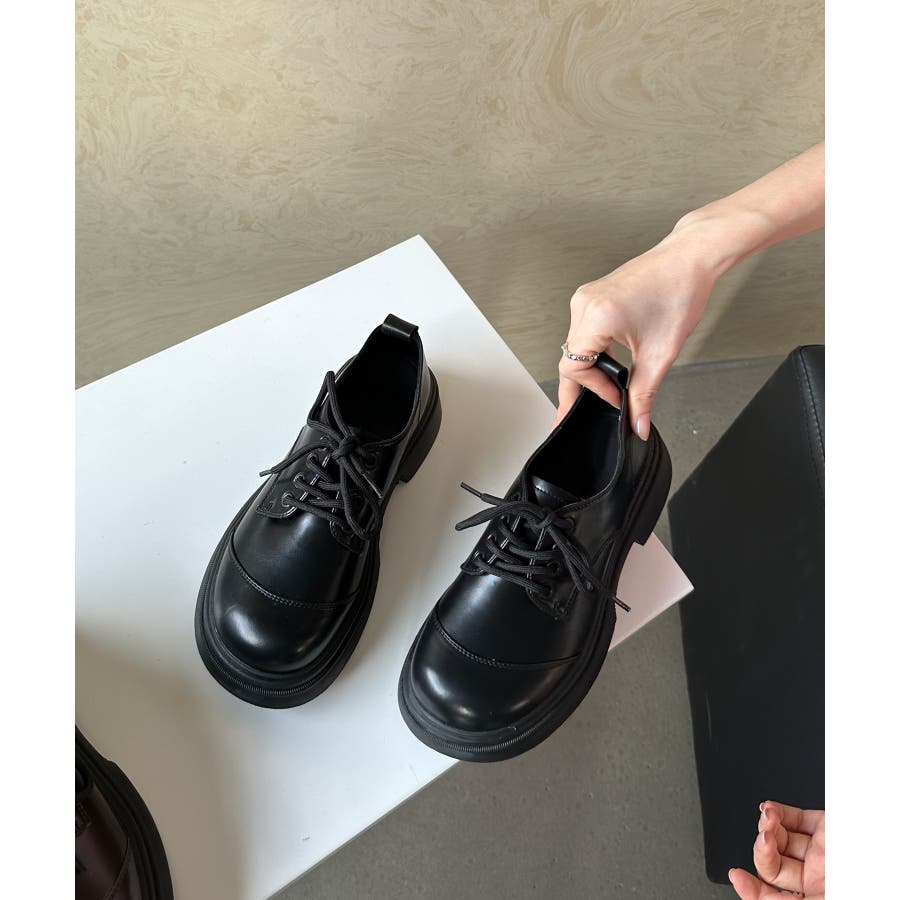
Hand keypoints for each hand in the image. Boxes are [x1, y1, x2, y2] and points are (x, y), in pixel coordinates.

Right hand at [555, 141, 824, 434]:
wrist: (691, 257)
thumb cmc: (680, 290)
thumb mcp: (661, 353)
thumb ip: (644, 394)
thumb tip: (636, 423)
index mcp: (597, 316)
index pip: (574, 368)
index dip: (593, 391)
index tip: (615, 401)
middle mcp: (585, 304)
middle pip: (569, 359)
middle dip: (581, 388)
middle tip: (577, 414)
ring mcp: (586, 297)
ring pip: (575, 347)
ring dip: (588, 370)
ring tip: (604, 390)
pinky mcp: (593, 296)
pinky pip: (583, 332)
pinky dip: (593, 352)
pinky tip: (608, 366)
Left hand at [729, 801, 824, 898]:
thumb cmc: (875, 889)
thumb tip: (755, 894)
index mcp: (817, 899)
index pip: (775, 897)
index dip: (752, 889)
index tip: (736, 875)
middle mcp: (818, 879)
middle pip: (775, 863)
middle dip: (762, 848)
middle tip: (765, 839)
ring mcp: (821, 853)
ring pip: (781, 838)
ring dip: (767, 826)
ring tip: (770, 817)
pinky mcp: (827, 828)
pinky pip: (796, 818)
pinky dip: (779, 811)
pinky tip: (771, 809)